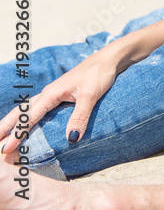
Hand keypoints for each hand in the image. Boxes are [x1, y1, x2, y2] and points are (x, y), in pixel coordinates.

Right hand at [0, 50, 119, 154]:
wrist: (108, 60)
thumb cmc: (99, 75)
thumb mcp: (91, 96)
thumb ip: (80, 116)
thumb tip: (71, 139)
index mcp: (51, 94)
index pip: (30, 117)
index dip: (17, 134)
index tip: (5, 149)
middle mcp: (48, 94)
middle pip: (21, 112)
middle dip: (6, 127)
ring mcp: (53, 94)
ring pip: (27, 109)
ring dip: (14, 122)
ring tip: (2, 134)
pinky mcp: (60, 95)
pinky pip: (37, 108)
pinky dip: (27, 117)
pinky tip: (27, 124)